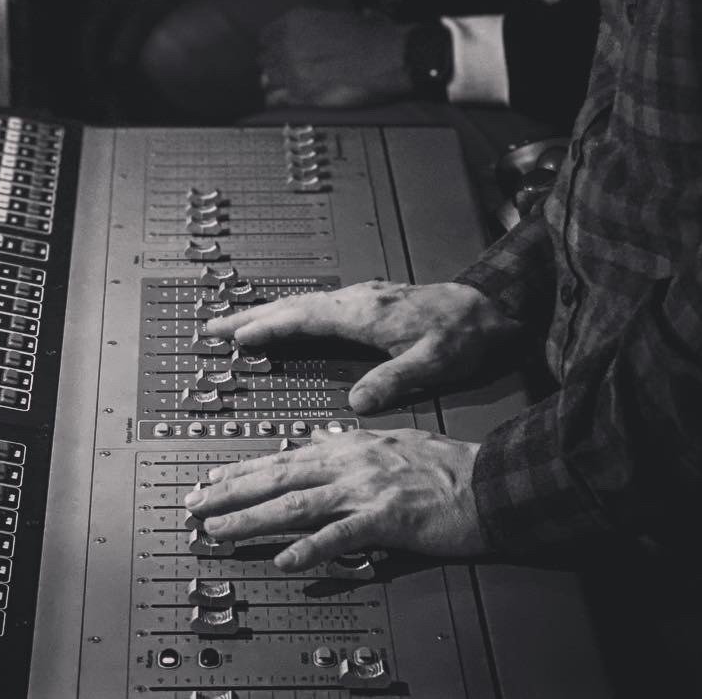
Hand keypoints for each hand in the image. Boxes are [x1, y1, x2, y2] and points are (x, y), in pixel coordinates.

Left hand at [183, 427, 486, 565]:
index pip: (282, 457)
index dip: (242, 470)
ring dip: (252, 519)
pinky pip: (342, 537)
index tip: (210, 480)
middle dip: (230, 491)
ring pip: (296, 505)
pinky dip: (311, 549)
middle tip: (194, 504)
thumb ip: (350, 450)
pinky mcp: (389, 518)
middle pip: (277, 477)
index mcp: (348, 445)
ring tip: (219, 530)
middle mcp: (349, 462)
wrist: (490, 482)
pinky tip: (286, 561)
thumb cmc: (446, 467)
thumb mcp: (389, 445)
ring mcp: (367, 489)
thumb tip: (317, 447)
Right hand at [204, 279, 525, 412]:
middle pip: (292, 306)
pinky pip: (315, 305)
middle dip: (250, 316)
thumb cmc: (461, 335)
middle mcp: (355, 300)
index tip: (235, 336)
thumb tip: (357, 403)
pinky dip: (289, 312)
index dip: (266, 329)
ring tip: (236, 323)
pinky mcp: (367, 301)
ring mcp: (359, 298)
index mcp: (363, 314)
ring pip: (301, 304)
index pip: (302, 320)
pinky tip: (285, 321)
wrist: (487, 307)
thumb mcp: (431, 365)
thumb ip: (392, 381)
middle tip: (214, 326)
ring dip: (266, 313)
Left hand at [257, 8, 411, 107]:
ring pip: (266, 79)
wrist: (386, 57)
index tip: (275, 50)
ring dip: (274, 82)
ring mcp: (291, 71)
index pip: (266, 35)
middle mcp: (287, 45)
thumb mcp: (337, 17)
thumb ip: (313, 26)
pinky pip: (275, 99)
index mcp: (295, 21)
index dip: (272, 44)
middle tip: (282, 69)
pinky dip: (278, 100)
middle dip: (273, 63)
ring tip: (281, 85)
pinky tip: (282, 100)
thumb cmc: (370, 36)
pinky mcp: (301, 95)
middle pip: (264, 58)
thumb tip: (311, 33)